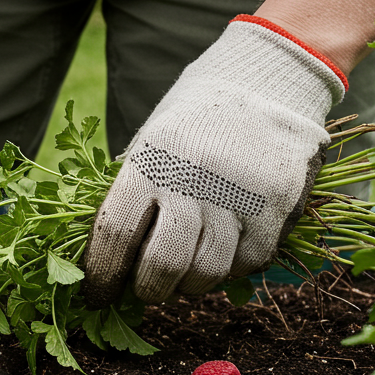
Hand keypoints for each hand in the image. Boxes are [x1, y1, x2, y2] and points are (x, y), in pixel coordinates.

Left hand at [83, 17, 346, 305]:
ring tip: (184, 273)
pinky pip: (246, 262)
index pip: (116, 232)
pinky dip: (230, 268)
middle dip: (149, 290)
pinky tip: (221, 251)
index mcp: (152, 159)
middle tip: (146, 290)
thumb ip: (133, 196)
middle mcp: (194, 178)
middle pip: (163, 263)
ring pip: (208, 272)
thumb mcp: (151, 143)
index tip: (97, 293)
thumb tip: (108, 262)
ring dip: (190, 284)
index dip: (102, 273)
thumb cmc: (194, 121)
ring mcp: (239, 194)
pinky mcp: (277, 206)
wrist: (266, 81)